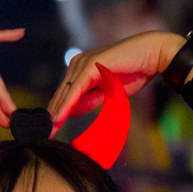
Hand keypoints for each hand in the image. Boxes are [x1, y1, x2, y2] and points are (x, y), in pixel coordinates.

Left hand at [49, 30, 192, 121]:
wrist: (152, 56)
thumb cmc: (135, 72)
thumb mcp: (108, 92)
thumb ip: (90, 100)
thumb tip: (71, 112)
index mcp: (81, 70)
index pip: (65, 96)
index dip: (57, 114)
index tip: (48, 131)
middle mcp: (78, 65)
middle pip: (61, 96)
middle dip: (52, 117)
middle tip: (40, 135)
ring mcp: (82, 63)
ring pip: (65, 94)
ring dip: (55, 113)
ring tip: (45, 131)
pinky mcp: (90, 65)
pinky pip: (75, 90)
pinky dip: (66, 105)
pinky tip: (57, 118)